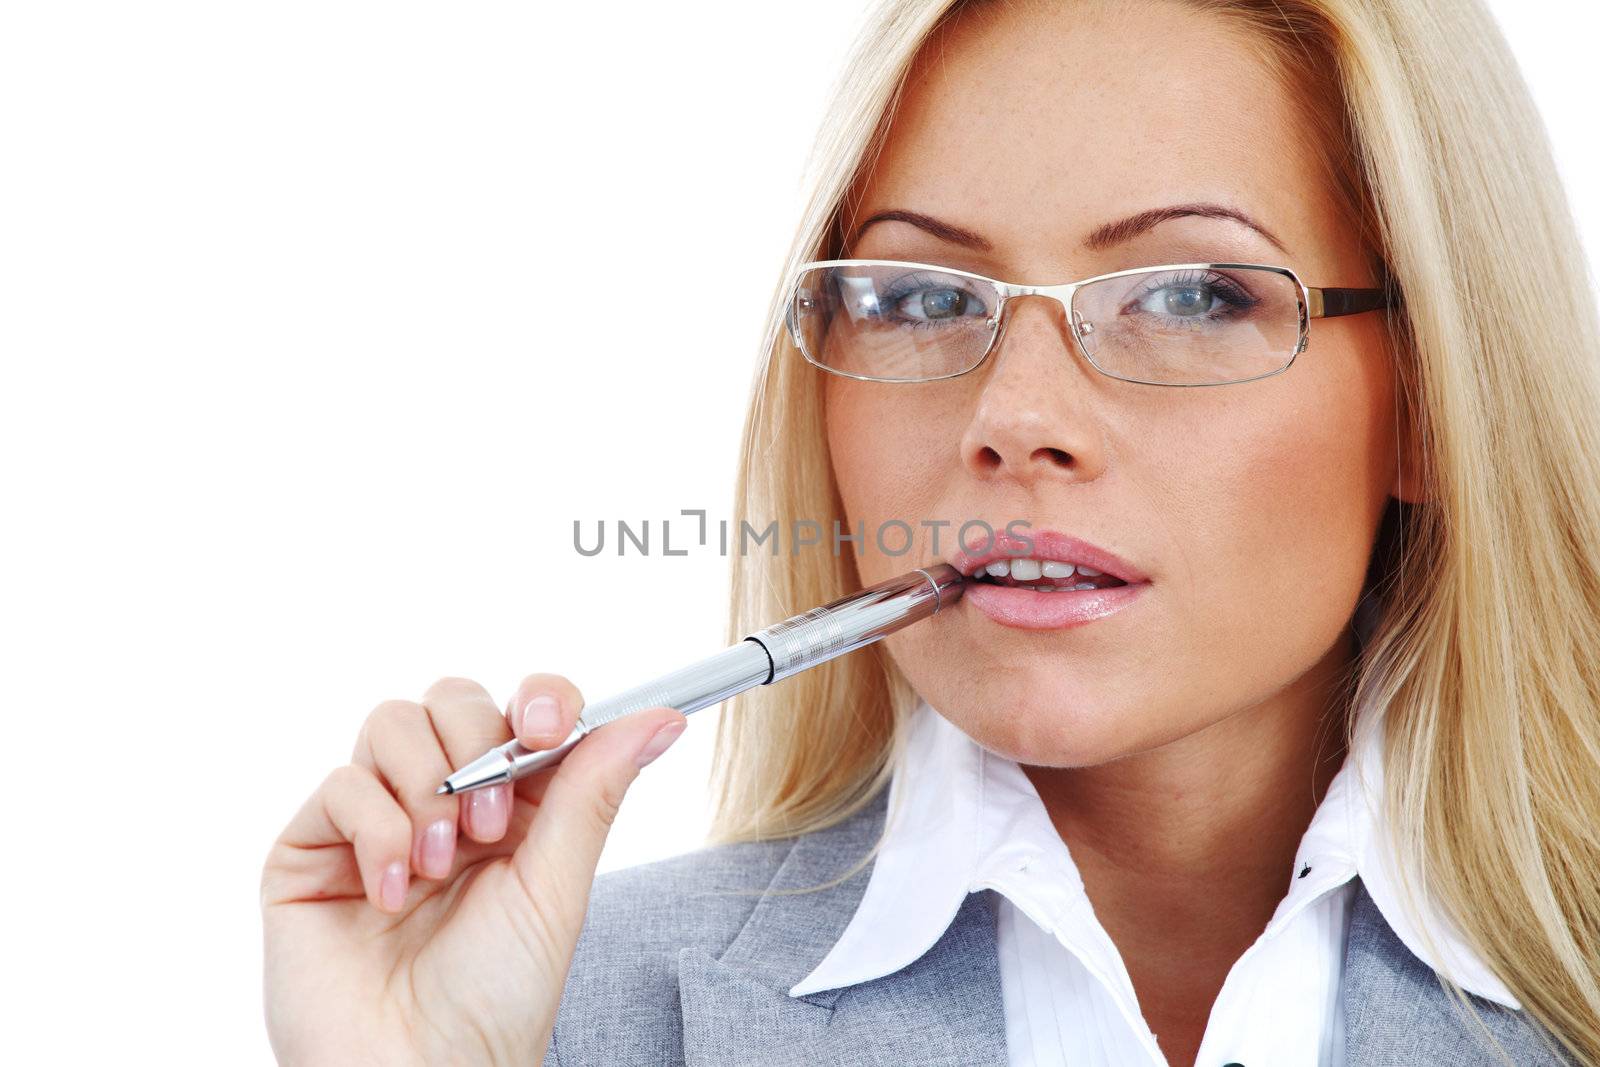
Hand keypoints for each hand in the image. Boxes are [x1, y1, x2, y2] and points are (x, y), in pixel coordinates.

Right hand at [261, 674, 686, 1065]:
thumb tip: (662, 717)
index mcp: (517, 807)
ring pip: (392, 722)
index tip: (546, 726)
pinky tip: (392, 894)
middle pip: (454, 698)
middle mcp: (444, 803)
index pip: (524, 709)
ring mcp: (375, 822)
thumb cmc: (494, 1000)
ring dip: (426, 787)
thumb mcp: (556, 889)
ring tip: (440, 866)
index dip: (539, 698)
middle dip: (477, 746)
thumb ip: (593, 791)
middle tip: (493, 826)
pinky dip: (375, 831)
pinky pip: (340, 784)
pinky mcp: (311, 850)